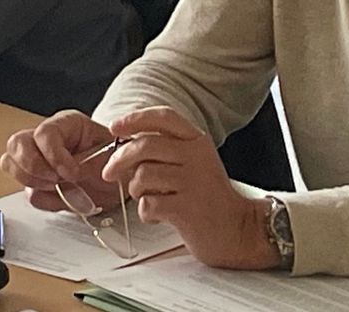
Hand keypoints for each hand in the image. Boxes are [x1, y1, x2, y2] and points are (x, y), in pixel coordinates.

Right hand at [0, 109, 120, 213]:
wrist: (122, 181)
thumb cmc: (120, 161)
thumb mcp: (115, 156)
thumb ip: (93, 161)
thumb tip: (71, 174)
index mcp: (67, 124)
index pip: (44, 133)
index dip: (54, 155)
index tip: (73, 173)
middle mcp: (47, 139)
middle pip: (17, 143)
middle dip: (33, 167)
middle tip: (56, 181)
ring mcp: (38, 160)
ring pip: (10, 163)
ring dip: (32, 180)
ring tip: (57, 187)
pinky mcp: (38, 182)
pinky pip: (26, 191)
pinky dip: (44, 199)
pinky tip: (63, 197)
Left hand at [101, 107, 278, 269]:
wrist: (238, 230)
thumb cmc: (210, 199)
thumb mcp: (194, 163)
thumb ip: (166, 151)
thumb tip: (125, 148)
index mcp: (198, 141)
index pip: (163, 117)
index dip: (135, 119)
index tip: (115, 127)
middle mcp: (196, 156)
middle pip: (145, 145)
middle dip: (119, 159)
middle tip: (110, 172)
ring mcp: (192, 181)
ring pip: (142, 175)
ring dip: (136, 190)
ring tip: (149, 198)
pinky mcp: (187, 208)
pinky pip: (148, 204)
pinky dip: (146, 213)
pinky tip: (158, 216)